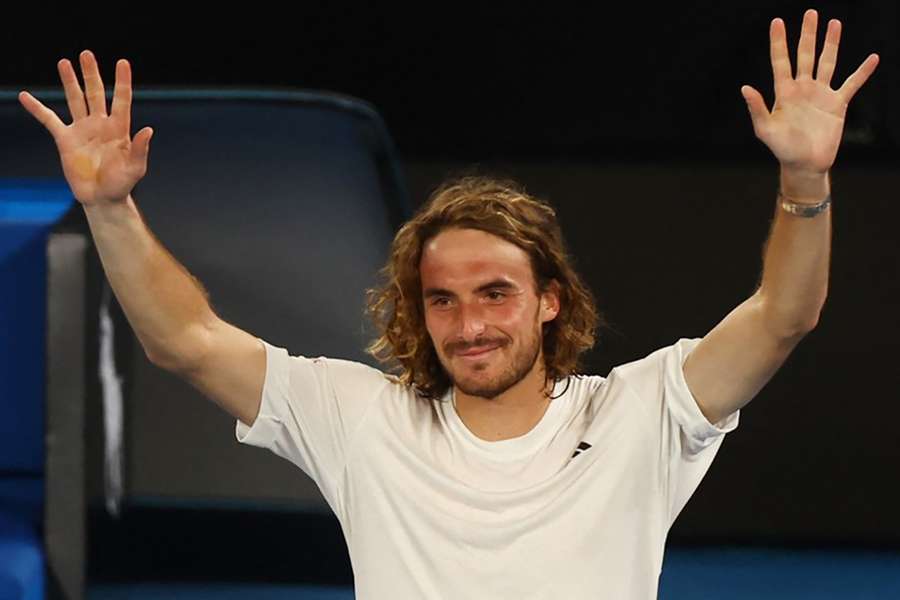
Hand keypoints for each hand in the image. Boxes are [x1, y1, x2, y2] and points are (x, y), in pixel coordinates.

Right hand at [19, 50, 152, 206]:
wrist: (102, 198)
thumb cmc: (122, 184)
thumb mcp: (135, 169)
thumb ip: (140, 149)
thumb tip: (148, 130)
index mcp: (119, 129)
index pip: (122, 100)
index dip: (122, 81)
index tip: (123, 62)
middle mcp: (100, 124)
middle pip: (96, 93)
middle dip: (91, 74)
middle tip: (87, 54)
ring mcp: (82, 130)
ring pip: (75, 100)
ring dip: (70, 82)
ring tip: (65, 62)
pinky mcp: (65, 140)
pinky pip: (49, 120)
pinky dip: (37, 108)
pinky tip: (26, 96)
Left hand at [741, 9, 878, 176]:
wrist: (805, 164)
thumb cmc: (782, 149)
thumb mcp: (765, 130)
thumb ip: (756, 108)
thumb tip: (745, 87)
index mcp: (784, 92)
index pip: (780, 61)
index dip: (778, 42)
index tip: (777, 22)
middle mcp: (803, 88)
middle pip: (805, 55)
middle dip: (808, 34)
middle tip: (810, 13)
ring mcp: (820, 94)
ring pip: (827, 62)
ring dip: (831, 43)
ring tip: (834, 23)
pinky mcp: (837, 104)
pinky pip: (852, 83)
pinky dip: (862, 72)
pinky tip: (872, 58)